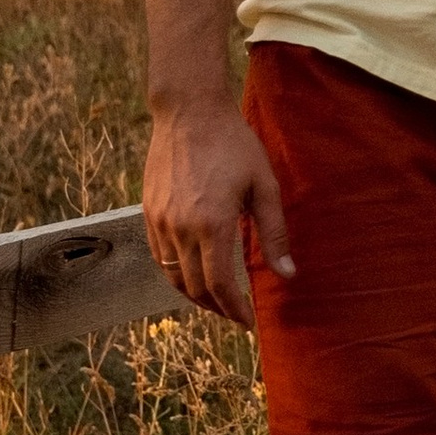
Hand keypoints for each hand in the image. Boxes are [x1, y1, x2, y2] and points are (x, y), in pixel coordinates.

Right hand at [143, 94, 291, 327]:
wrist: (189, 112)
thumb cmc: (233, 145)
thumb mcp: (264, 186)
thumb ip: (274, 234)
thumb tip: (287, 274)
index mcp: (213, 224)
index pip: (219, 285)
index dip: (234, 309)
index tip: (247, 322)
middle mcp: (181, 228)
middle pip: (194, 287)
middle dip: (217, 308)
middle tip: (235, 314)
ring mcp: (160, 221)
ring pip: (173, 276)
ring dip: (194, 294)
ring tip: (216, 299)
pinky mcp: (148, 212)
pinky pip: (160, 257)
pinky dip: (175, 273)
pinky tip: (192, 273)